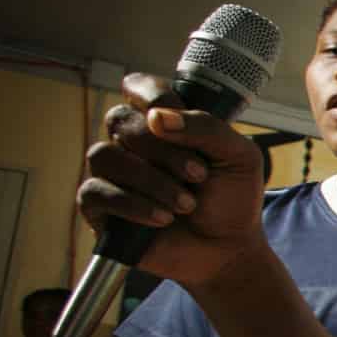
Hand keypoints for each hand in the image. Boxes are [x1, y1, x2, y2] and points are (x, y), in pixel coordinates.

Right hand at [77, 73, 267, 286]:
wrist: (227, 249)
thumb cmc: (232, 198)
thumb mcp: (239, 157)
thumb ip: (207, 128)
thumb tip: (158, 116)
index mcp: (165, 123)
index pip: (137, 87)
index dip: (151, 96)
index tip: (174, 118)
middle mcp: (132, 143)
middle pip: (121, 121)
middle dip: (164, 150)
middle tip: (199, 175)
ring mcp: (114, 173)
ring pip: (106, 155)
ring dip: (151, 180)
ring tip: (186, 204)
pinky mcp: (101, 207)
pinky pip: (97, 192)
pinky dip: (133, 205)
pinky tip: (162, 218)